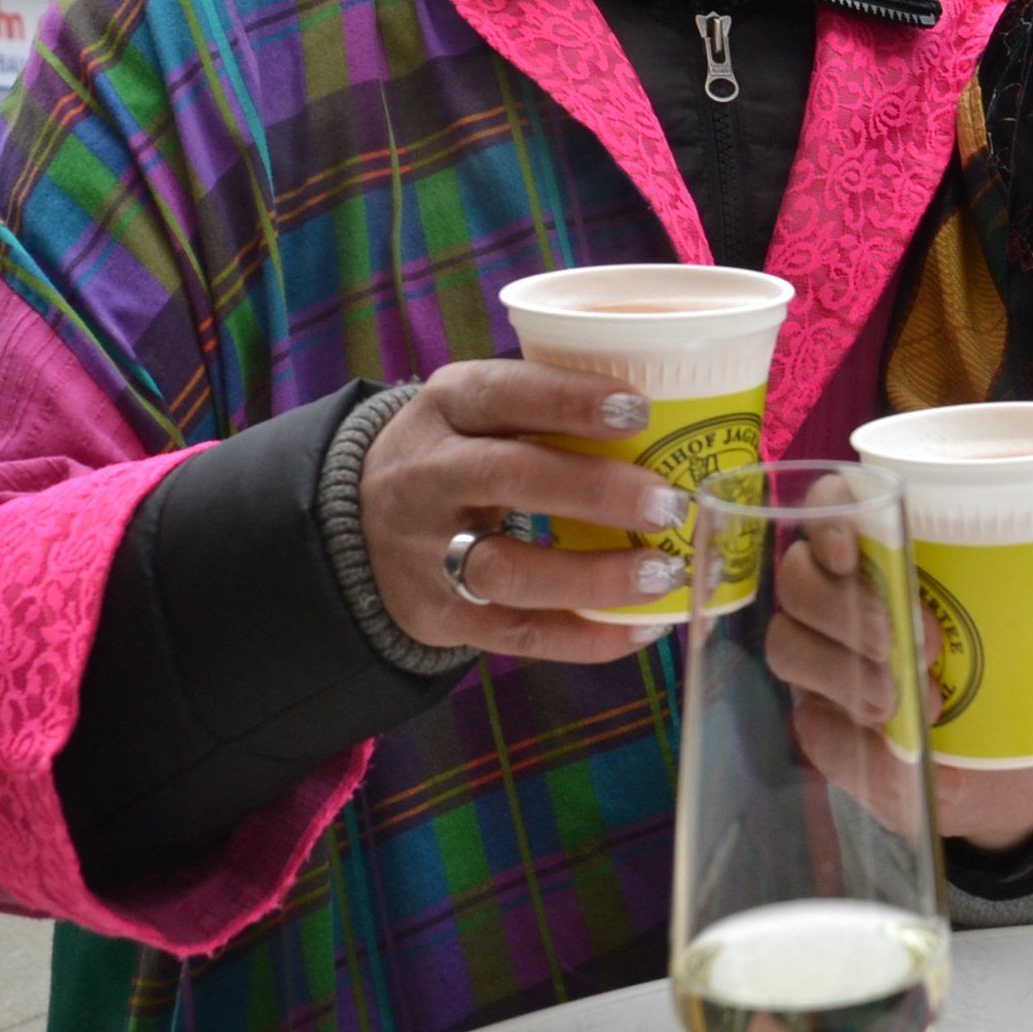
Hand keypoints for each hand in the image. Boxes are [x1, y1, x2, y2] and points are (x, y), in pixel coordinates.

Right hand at [360, 358, 688, 663]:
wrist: (354, 522)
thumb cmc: (458, 451)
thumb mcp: (478, 410)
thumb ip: (549, 409)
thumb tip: (678, 419)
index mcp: (447, 407)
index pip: (504, 393)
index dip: (570, 400)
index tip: (637, 407)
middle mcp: (430, 476)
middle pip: (509, 478)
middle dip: (595, 491)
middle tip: (668, 502)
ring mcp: (429, 552)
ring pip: (509, 568)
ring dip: (593, 576)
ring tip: (662, 571)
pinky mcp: (441, 616)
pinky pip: (516, 634)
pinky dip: (585, 638)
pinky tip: (643, 628)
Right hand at [770, 527, 1032, 850]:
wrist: (1027, 779)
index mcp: (897, 554)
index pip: (833, 508)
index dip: (828, 513)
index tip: (856, 544)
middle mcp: (846, 603)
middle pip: (797, 576)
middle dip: (842, 602)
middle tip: (909, 639)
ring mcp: (828, 671)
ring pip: (789, 645)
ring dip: (839, 664)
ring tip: (908, 699)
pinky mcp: (827, 738)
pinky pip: (810, 728)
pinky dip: (846, 733)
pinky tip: (892, 742)